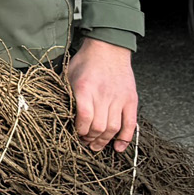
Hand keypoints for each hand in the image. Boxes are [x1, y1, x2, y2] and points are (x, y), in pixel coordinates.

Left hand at [65, 37, 138, 153]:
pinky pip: (130, 124)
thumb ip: (67, 94)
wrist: (109, 47)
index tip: (76, 133)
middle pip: (99, 127)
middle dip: (90, 138)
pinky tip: (117, 147)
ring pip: (113, 128)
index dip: (80, 130)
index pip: (84, 118)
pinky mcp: (131, 100)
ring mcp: (119, 98)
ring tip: (96, 144)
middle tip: (85, 141)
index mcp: (85, 88)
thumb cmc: (85, 61)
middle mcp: (104, 94)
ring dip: (104, 141)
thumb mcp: (69, 74)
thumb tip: (62, 116)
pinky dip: (125, 139)